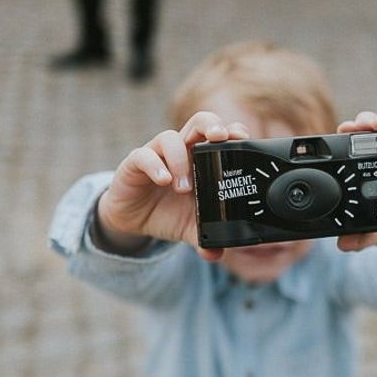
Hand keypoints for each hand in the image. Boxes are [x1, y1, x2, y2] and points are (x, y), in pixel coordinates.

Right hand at [96, 112, 249, 260]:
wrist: (133, 219)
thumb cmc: (167, 212)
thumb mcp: (190, 228)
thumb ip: (205, 237)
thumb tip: (216, 253)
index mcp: (200, 158)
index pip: (219, 134)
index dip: (232, 131)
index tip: (243, 138)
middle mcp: (181, 150)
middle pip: (199, 122)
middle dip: (211, 125)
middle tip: (219, 139)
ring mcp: (157, 154)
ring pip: (170, 138)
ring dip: (181, 160)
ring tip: (185, 188)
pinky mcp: (135, 163)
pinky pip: (144, 156)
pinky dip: (155, 166)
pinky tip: (164, 181)